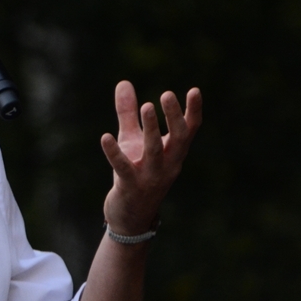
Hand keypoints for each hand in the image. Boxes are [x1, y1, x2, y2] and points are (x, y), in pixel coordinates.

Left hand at [101, 81, 201, 234]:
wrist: (130, 217)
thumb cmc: (135, 173)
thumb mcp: (132, 140)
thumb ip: (128, 113)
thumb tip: (123, 82)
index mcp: (173, 154)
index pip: (189, 131)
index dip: (193, 111)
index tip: (195, 90)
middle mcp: (167, 165)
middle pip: (178, 139)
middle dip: (174, 117)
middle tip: (167, 94)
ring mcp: (150, 178)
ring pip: (154, 152)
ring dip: (152, 130)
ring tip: (146, 106)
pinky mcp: (130, 187)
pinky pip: (123, 168)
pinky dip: (114, 153)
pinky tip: (105, 137)